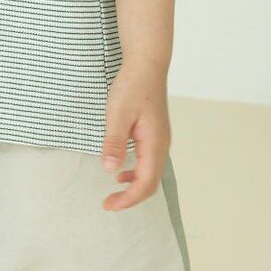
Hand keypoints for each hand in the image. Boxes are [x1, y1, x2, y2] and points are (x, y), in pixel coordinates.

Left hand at [99, 66, 169, 210]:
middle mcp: (161, 145)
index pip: (145, 183)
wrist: (147, 64)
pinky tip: (122, 172)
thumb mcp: (118, 114)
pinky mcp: (154, 134)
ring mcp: (160, 140)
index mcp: (154, 144)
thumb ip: (115, 142)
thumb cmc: (132, 86)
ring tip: (114, 192)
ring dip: (134, 187)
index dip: (127, 199)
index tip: (108, 205)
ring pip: (151, 173)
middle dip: (131, 198)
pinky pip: (149, 162)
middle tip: (109, 204)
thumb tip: (111, 170)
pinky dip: (136, 173)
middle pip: (151, 183)